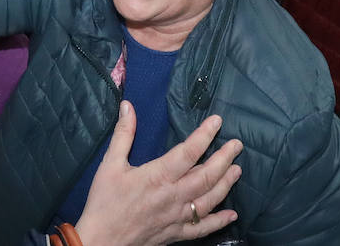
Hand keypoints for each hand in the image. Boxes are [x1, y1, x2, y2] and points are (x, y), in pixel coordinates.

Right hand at [74, 102, 240, 245]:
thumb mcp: (110, 163)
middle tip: (237, 145)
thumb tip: (128, 106)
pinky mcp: (176, 233)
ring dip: (226, 184)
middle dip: (224, 158)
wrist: (102, 239)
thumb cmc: (105, 201)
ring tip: (237, 170)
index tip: (217, 121)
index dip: (204, 135)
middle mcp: (173, 196)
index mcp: (158, 176)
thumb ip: (123, 134)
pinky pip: (203, 228)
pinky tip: (232, 214)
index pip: (188, 152)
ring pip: (209, 199)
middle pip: (206, 175)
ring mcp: (177, 217)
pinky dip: (219, 221)